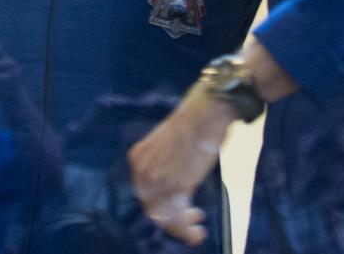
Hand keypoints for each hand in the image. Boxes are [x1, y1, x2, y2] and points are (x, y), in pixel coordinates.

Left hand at [128, 89, 232, 246]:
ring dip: (180, 228)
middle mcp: (142, 170)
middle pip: (151, 207)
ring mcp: (158, 179)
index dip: (159, 206)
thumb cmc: (193, 124)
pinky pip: (177, 218)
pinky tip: (198, 231)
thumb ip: (163, 164)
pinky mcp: (177, 186)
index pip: (144, 191)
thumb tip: (172, 183)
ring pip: (163, 217)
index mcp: (137, 157)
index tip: (179, 209)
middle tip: (192, 218)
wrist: (205, 112)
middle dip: (170, 220)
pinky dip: (186, 230)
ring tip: (196, 230)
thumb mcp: (168, 145)